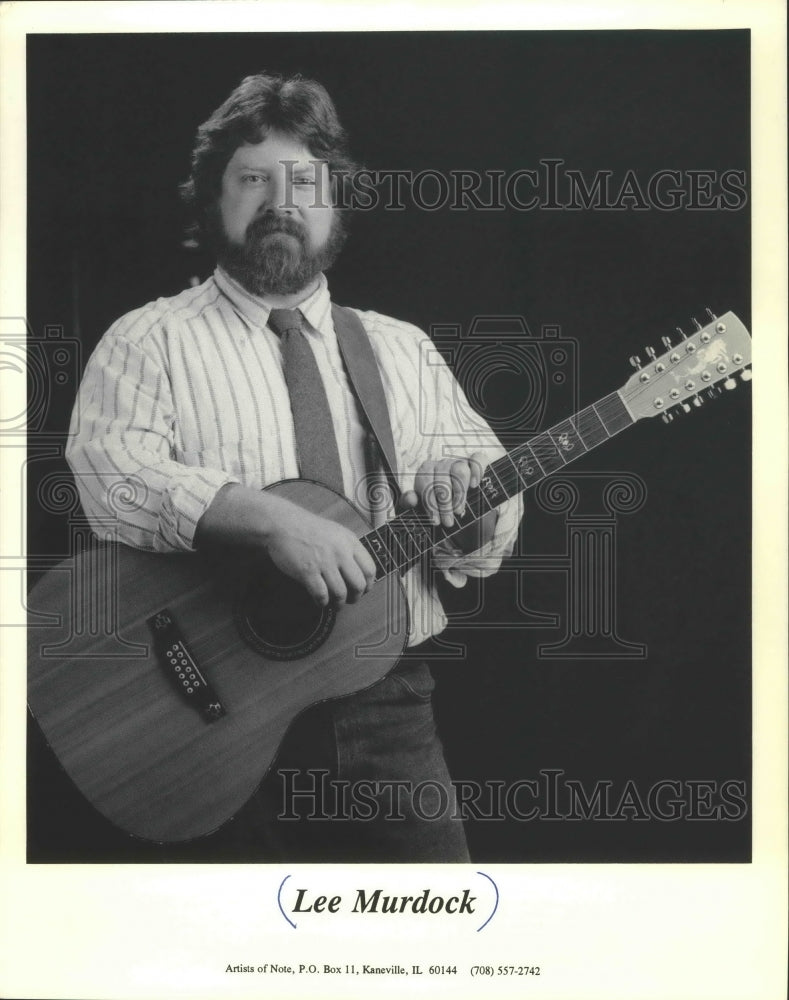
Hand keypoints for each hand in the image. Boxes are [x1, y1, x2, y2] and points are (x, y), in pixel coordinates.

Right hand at [196, 484, 376, 606]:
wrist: (282, 524)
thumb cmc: (307, 528)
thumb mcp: (335, 532)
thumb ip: (348, 549)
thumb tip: (359, 571)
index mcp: (349, 541)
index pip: (370, 569)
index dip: (368, 585)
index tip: (363, 590)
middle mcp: (340, 552)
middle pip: (359, 585)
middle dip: (355, 597)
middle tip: (349, 600)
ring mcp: (324, 562)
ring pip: (340, 593)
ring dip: (338, 603)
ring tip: (334, 603)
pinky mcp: (307, 571)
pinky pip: (321, 595)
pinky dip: (322, 603)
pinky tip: (320, 601)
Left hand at [402, 451, 486, 528]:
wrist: (455, 509)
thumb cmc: (434, 507)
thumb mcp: (419, 505)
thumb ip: (409, 501)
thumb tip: (410, 499)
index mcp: (426, 471)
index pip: (425, 481)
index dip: (430, 502)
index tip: (435, 520)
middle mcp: (442, 464)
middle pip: (442, 478)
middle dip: (444, 503)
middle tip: (448, 522)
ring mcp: (459, 462)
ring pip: (459, 470)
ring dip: (460, 492)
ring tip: (459, 511)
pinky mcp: (474, 464)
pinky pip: (477, 459)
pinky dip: (477, 471)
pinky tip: (474, 485)